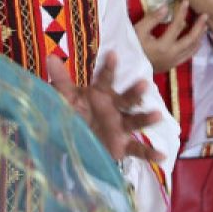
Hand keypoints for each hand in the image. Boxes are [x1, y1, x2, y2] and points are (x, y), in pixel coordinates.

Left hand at [47, 51, 165, 163]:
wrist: (76, 141)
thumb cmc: (75, 113)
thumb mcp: (66, 98)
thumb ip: (61, 80)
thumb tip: (51, 57)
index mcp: (101, 94)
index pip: (105, 80)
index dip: (109, 68)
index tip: (113, 55)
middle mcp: (114, 108)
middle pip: (126, 99)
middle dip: (135, 92)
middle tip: (144, 84)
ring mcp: (120, 127)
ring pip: (135, 121)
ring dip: (146, 118)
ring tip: (157, 115)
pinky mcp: (123, 145)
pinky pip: (138, 149)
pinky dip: (150, 153)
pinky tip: (161, 156)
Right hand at [133, 0, 208, 73]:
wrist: (128, 67)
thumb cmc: (131, 47)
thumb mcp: (138, 31)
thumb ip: (152, 19)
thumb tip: (166, 7)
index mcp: (164, 46)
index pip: (177, 26)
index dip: (182, 12)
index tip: (186, 1)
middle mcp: (172, 55)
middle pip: (191, 39)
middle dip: (199, 26)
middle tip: (205, 15)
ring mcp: (174, 62)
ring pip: (192, 49)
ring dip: (199, 37)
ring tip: (204, 27)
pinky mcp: (172, 66)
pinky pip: (188, 56)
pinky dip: (194, 47)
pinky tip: (196, 42)